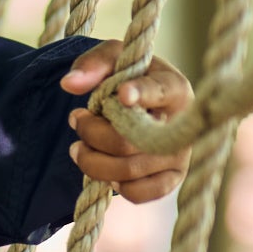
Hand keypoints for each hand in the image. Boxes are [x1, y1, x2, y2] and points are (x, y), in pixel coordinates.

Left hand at [61, 43, 192, 202]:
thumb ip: (94, 63)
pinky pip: (138, 193)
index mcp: (174, 87)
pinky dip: (114, 183)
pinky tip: (105, 168)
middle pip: (127, 141)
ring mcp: (180, 155)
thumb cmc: (132, 76)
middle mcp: (183, 125)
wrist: (149, 104)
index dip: (141, 94)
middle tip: (76, 119)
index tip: (121, 94)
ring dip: (91, 161)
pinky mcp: (173, 179)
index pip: (159, 92)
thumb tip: (69, 84)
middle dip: (91, 133)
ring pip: (126, 170)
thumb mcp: (115, 58)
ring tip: (79, 147)